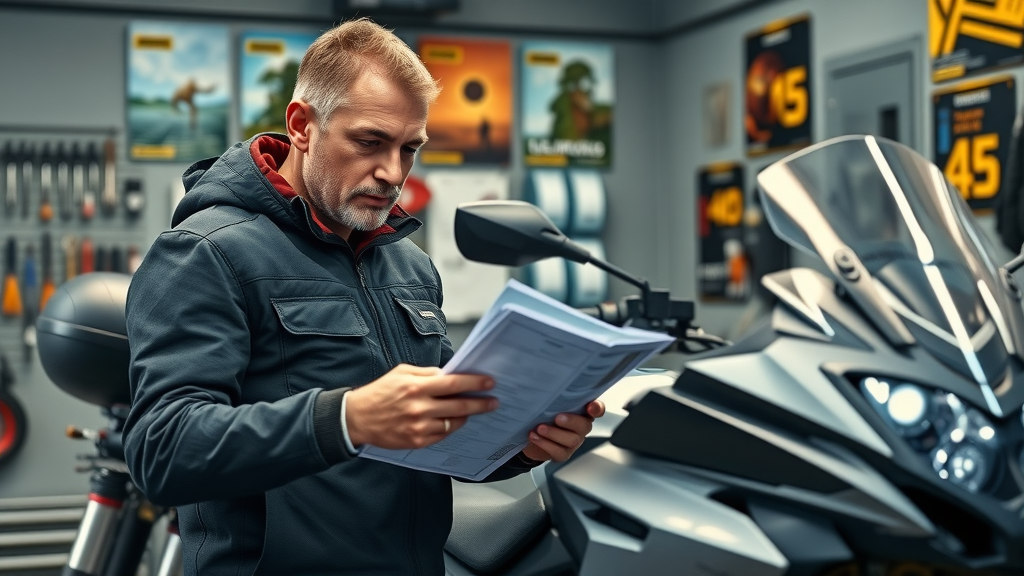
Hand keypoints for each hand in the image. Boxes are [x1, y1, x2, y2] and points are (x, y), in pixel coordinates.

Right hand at [345, 364, 496, 449]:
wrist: (357, 418)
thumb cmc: (380, 392)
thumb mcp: (401, 373)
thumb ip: (427, 373)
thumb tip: (449, 374)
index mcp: (416, 386)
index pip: (453, 384)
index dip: (474, 383)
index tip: (489, 383)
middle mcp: (419, 408)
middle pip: (459, 406)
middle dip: (480, 403)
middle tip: (493, 401)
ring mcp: (419, 427)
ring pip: (453, 423)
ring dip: (466, 416)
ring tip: (472, 411)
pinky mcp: (417, 441)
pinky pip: (443, 435)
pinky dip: (450, 427)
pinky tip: (452, 421)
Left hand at [521, 400, 604, 462]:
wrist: (531, 432)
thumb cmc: (543, 413)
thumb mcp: (549, 402)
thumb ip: (554, 396)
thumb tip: (546, 379)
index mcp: (582, 411)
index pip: (597, 409)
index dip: (597, 408)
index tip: (590, 407)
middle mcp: (581, 427)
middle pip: (584, 426)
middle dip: (571, 421)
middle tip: (557, 418)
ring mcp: (574, 442)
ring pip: (571, 440)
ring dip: (554, 433)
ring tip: (539, 428)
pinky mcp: (563, 454)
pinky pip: (558, 451)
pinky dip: (544, 443)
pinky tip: (534, 436)